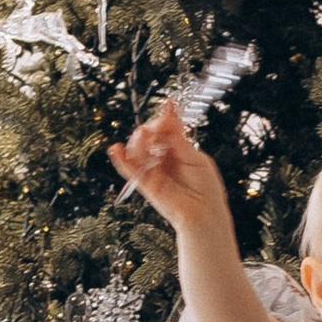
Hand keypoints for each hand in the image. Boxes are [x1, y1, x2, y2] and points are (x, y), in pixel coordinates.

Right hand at [108, 99, 229, 234]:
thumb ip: (178, 139)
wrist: (204, 215)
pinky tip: (115, 149)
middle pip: (148, 137)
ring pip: (137, 150)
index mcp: (177, 151)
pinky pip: (129, 170)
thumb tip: (167, 117)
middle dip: (151, 129)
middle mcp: (163, 159)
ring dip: (138, 141)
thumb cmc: (206, 190)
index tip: (168, 107)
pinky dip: (121, 160)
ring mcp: (153, 171)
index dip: (163, 119)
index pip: (165, 130)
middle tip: (158, 128)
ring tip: (144, 136)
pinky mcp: (146, 184)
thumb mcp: (195, 158)